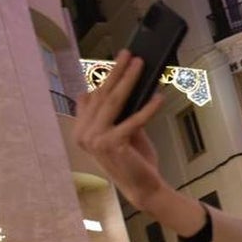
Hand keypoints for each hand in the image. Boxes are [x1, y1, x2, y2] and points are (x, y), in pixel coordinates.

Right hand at [74, 51, 173, 214]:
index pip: (94, 96)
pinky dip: (147, 108)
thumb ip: (115, 112)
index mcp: (82, 130)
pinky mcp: (112, 145)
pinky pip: (132, 120)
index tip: (120, 60)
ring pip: (114, 102)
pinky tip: (159, 97)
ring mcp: (95, 140)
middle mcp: (83, 134)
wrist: (142, 187)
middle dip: (118, 71)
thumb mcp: (123, 130)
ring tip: (140, 64)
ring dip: (129, 80)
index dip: (108, 76)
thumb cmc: (134, 158)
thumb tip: (116, 85)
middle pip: (102, 95)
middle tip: (129, 54)